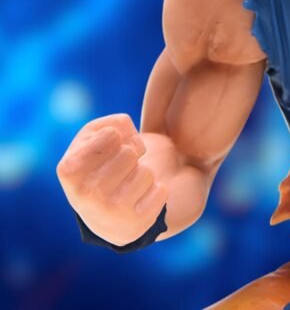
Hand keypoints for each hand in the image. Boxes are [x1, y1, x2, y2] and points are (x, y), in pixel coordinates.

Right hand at [57, 114, 167, 245]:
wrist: (103, 215)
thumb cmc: (98, 164)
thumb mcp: (94, 136)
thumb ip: (114, 124)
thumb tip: (136, 144)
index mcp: (69, 169)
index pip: (111, 134)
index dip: (115, 137)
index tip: (107, 151)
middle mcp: (85, 194)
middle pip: (130, 153)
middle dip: (130, 157)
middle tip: (119, 170)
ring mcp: (109, 212)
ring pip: (147, 172)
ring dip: (142, 174)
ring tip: (127, 185)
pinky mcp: (134, 224)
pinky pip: (161, 191)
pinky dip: (156, 191)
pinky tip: (139, 200)